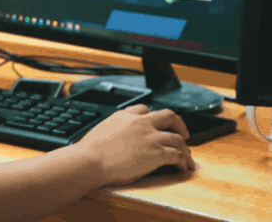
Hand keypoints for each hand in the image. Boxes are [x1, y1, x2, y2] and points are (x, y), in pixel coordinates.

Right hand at [75, 104, 194, 185]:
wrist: (92, 160)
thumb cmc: (91, 150)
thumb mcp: (101, 129)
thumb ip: (113, 128)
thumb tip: (113, 137)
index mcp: (125, 115)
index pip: (145, 109)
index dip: (154, 116)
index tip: (156, 123)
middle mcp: (141, 123)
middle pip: (168, 116)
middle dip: (179, 124)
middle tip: (183, 132)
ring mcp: (151, 138)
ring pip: (178, 138)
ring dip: (184, 148)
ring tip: (186, 156)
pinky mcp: (157, 154)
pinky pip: (177, 156)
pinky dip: (183, 162)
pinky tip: (182, 167)